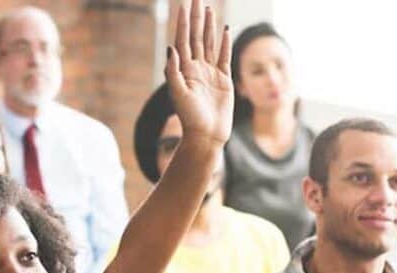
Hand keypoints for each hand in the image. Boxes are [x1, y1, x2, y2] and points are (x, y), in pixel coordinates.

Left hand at [165, 0, 232, 145]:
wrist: (206, 135)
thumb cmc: (189, 118)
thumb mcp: (178, 94)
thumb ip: (173, 71)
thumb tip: (171, 48)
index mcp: (184, 69)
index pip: (183, 39)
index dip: (183, 22)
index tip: (184, 4)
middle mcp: (196, 68)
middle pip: (196, 36)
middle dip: (196, 17)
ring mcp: (210, 73)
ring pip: (209, 43)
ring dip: (209, 25)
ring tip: (208, 8)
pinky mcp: (223, 80)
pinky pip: (224, 56)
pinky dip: (225, 42)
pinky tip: (225, 29)